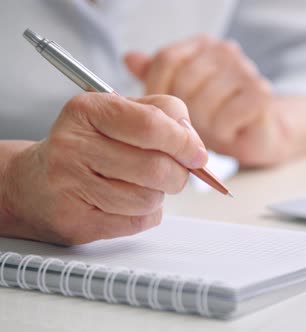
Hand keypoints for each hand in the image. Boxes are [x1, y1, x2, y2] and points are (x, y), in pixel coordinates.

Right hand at [1, 93, 206, 244]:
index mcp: (88, 110)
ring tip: (140, 186)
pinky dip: (144, 215)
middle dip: (178, 174)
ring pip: (150, 199)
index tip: (197, 154)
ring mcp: (71, 185)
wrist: (35, 184)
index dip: (184, 142)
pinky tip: (126, 203)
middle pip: (157, 167)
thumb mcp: (122, 114)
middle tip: (174, 172)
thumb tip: (195, 146)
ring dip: (158, 195)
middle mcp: (73, 145)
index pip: (152, 125)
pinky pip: (137, 222)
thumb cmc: (90, 145)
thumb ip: (164, 117)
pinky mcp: (77, 221)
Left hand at [125, 36, 305, 166]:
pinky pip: (225, 117)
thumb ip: (158, 76)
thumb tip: (129, 58)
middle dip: (183, 114)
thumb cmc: (217, 114)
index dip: (156, 90)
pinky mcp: (260, 93)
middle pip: (184, 81)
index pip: (167, 59)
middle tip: (192, 127)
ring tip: (212, 129)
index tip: (158, 114)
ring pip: (204, 102)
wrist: (258, 134)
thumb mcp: (181, 96)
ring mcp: (246, 69)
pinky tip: (229, 131)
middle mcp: (225, 51)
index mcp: (202, 45)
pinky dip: (222, 132)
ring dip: (204, 126)